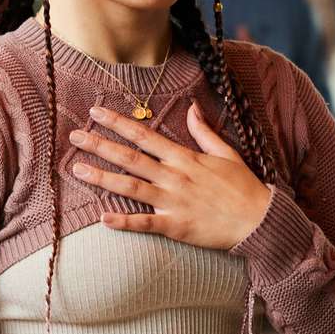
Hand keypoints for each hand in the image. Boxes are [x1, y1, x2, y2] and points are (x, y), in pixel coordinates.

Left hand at [68, 101, 271, 248]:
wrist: (260, 221)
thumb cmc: (243, 187)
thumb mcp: (227, 153)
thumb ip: (204, 131)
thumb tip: (192, 107)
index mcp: (184, 158)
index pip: (145, 136)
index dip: (118, 123)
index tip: (96, 112)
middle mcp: (175, 176)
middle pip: (131, 158)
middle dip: (100, 145)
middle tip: (74, 137)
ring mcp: (174, 201)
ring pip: (131, 187)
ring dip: (103, 178)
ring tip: (77, 170)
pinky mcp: (176, 226)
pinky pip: (146, 223)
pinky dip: (124, 221)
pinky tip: (102, 218)